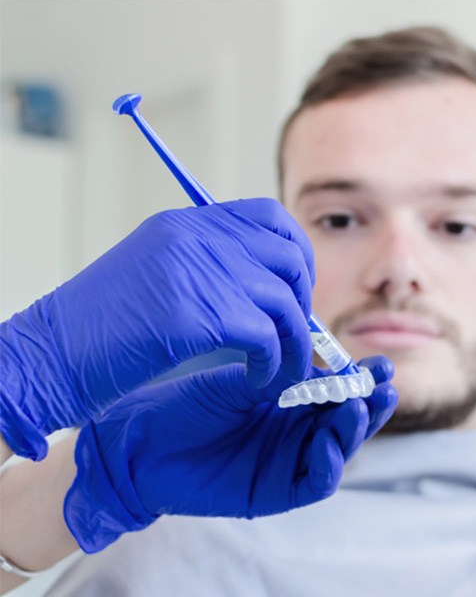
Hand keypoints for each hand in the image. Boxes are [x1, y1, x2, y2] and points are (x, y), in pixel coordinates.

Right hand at [1, 199, 314, 459]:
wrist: (51, 354)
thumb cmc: (100, 327)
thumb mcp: (155, 277)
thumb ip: (205, 268)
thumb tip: (265, 288)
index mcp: (185, 224)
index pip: (268, 217)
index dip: (297, 252)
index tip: (298, 290)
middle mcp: (195, 238)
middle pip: (287, 256)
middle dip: (303, 301)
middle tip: (296, 336)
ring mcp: (195, 270)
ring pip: (284, 301)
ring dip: (294, 344)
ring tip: (282, 372)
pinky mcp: (195, 313)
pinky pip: (265, 336)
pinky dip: (272, 364)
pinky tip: (259, 380)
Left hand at [64, 357, 396, 552]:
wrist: (142, 443)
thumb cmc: (186, 406)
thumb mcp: (238, 383)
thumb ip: (281, 377)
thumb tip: (329, 367)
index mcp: (286, 401)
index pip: (334, 391)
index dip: (358, 380)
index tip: (378, 366)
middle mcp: (293, 431)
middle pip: (343, 422)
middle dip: (366, 404)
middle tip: (382, 388)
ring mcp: (286, 462)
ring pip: (336, 451)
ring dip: (353, 432)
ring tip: (360, 408)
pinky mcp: (274, 492)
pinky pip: (312, 482)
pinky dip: (327, 467)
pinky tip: (329, 448)